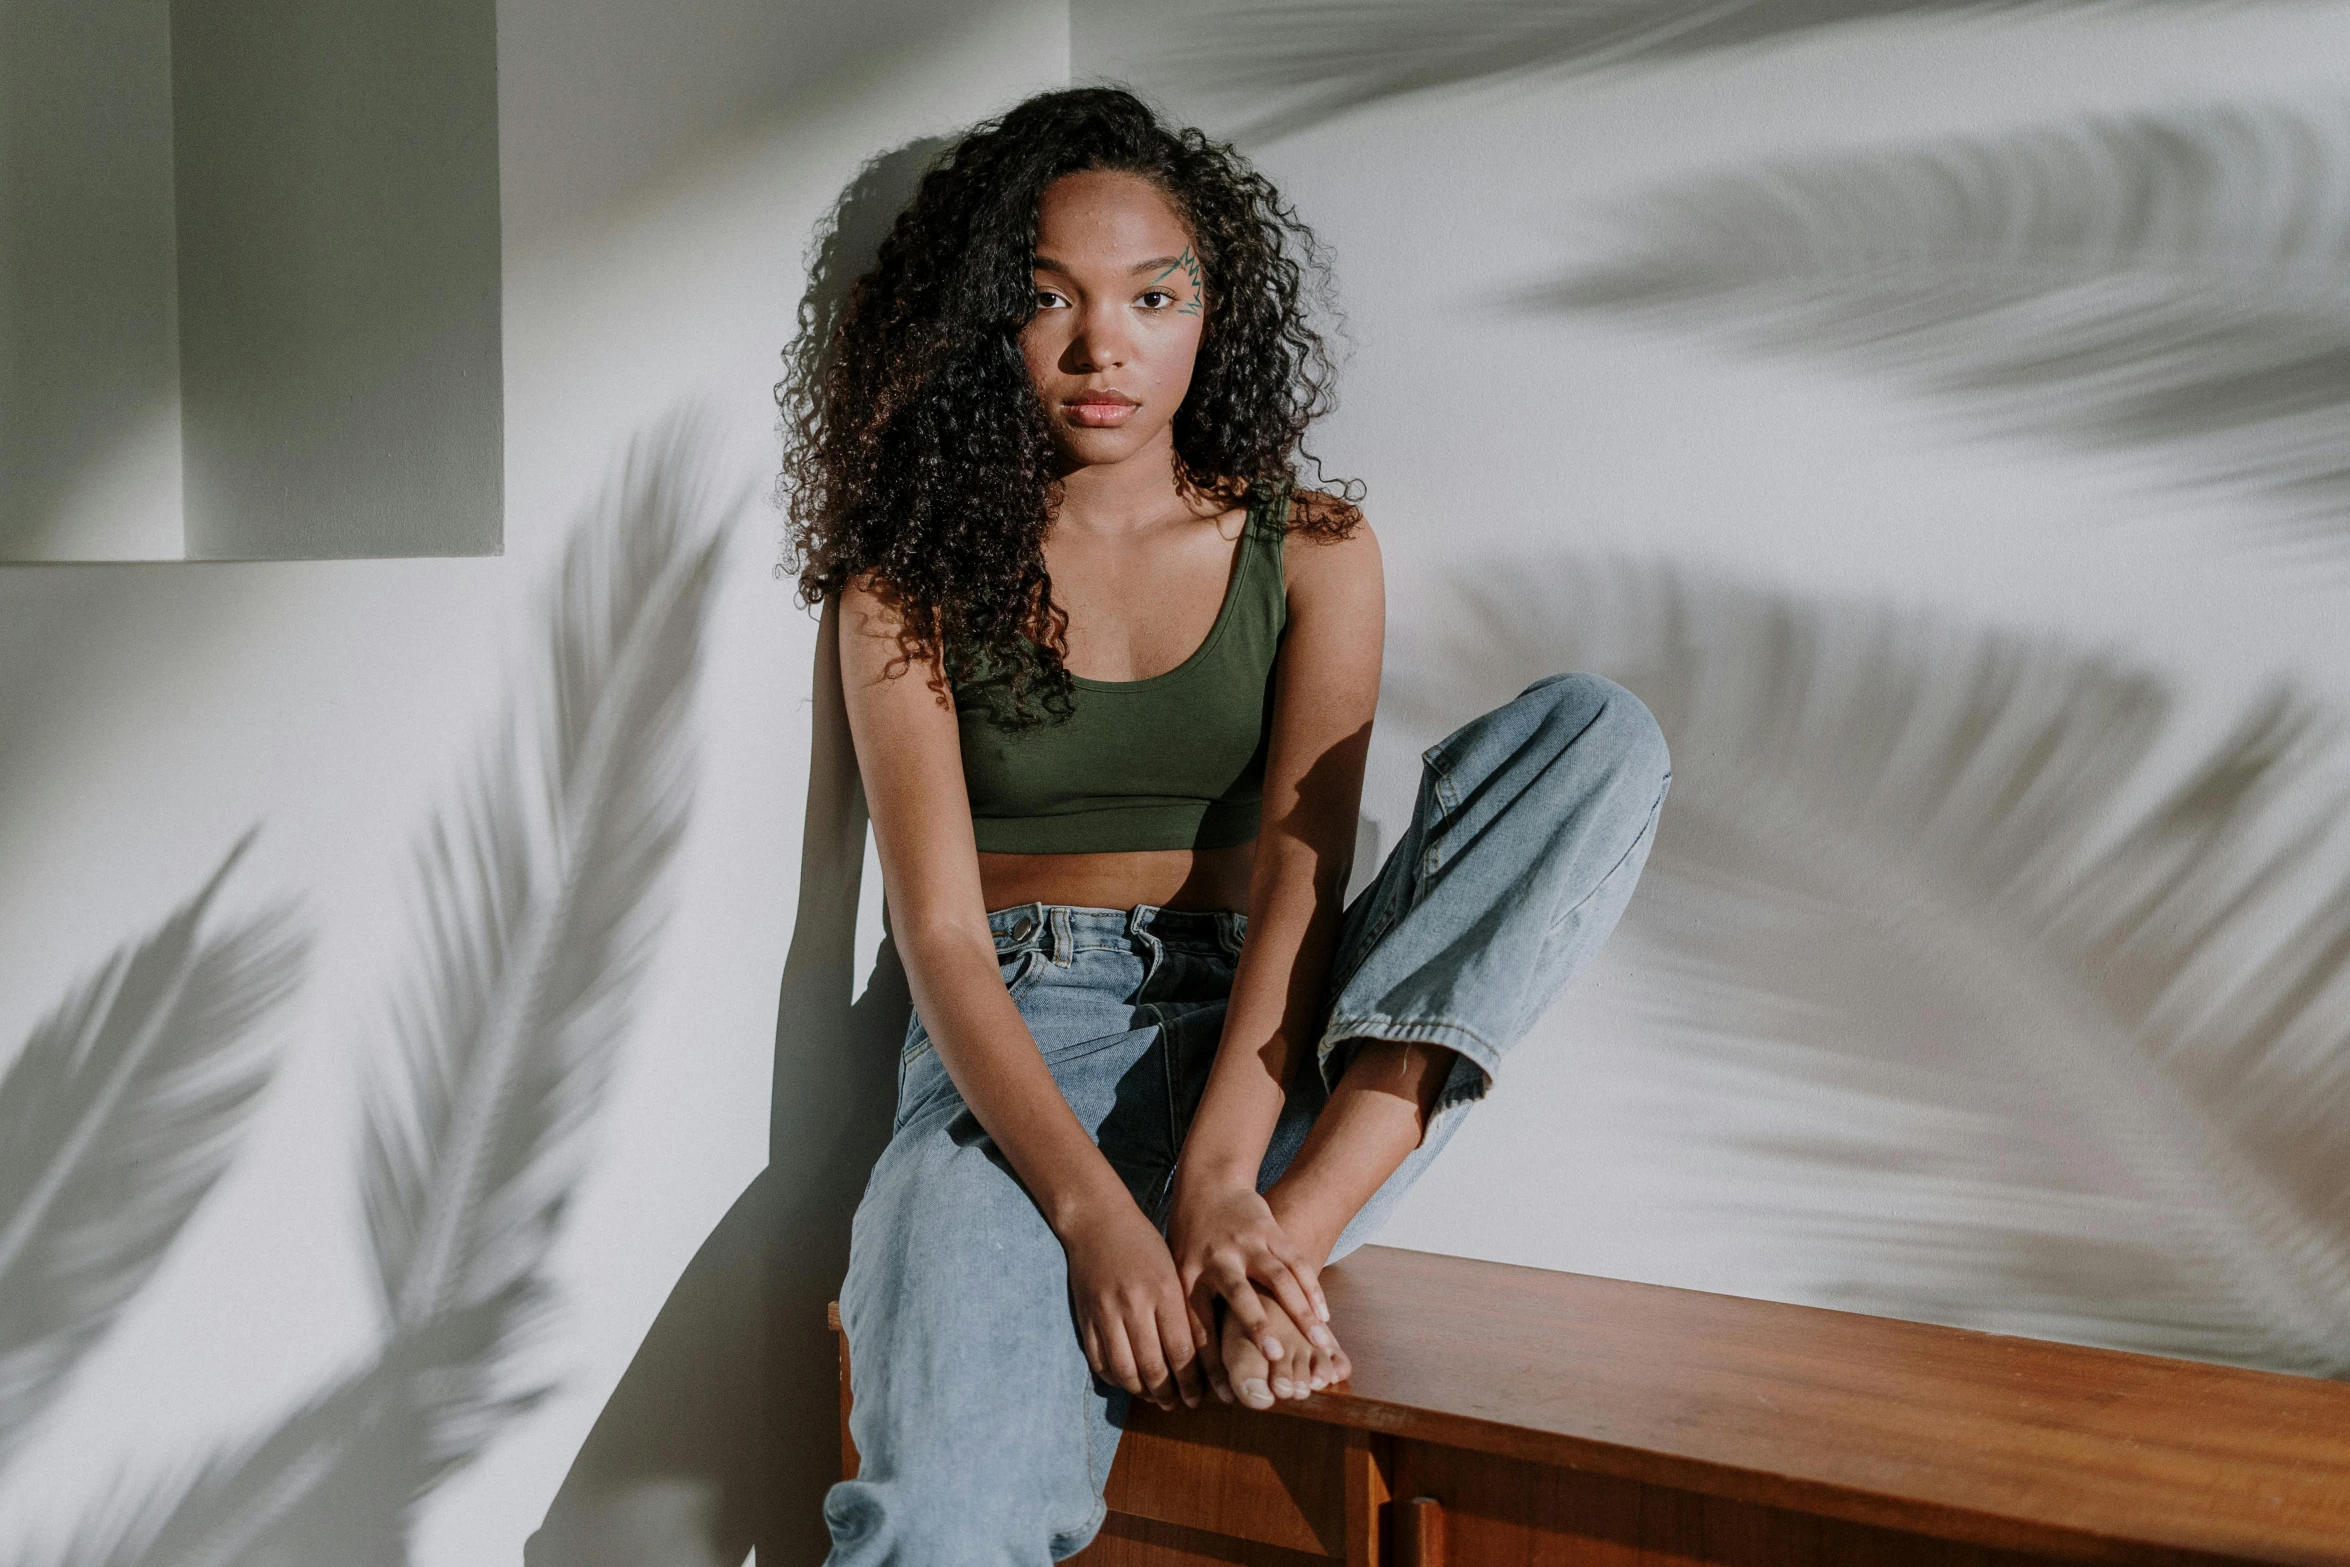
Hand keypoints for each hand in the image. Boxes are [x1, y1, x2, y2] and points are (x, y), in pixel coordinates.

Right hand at [1058, 1198, 1204, 1410]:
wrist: (1097, 1221)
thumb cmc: (1144, 1244)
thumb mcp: (1173, 1271)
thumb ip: (1183, 1311)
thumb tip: (1197, 1357)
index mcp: (1164, 1291)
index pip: (1181, 1351)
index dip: (1191, 1382)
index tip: (1198, 1398)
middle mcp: (1135, 1304)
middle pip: (1153, 1366)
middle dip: (1169, 1394)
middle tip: (1178, 1405)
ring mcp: (1106, 1312)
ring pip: (1125, 1370)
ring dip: (1142, 1392)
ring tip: (1155, 1398)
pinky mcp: (1085, 1317)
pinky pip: (1099, 1361)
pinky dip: (1115, 1378)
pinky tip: (1129, 1381)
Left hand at [1167, 1177, 1339, 1399]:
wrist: (1209, 1187)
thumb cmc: (1192, 1244)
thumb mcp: (1178, 1277)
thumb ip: (1188, 1318)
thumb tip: (1185, 1375)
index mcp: (1190, 1277)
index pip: (1198, 1325)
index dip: (1211, 1362)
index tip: (1225, 1396)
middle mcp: (1219, 1260)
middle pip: (1240, 1295)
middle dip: (1257, 1326)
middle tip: (1274, 1356)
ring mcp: (1248, 1243)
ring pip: (1279, 1277)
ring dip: (1300, 1310)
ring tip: (1319, 1342)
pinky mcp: (1271, 1231)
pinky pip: (1296, 1261)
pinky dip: (1312, 1288)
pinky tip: (1324, 1315)